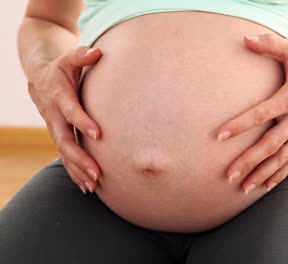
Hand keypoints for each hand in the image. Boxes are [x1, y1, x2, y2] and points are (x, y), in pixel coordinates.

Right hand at [28, 47, 102, 193]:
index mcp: (59, 97)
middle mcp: (55, 117)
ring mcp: (55, 129)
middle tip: (98, 173)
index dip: (83, 122)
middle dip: (81, 159)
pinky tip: (87, 187)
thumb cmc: (61, 68)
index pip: (71, 111)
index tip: (98, 134)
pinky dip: (74, 172)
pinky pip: (65, 157)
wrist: (39, 78)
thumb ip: (83, 56)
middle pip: (65, 141)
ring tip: (94, 186)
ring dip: (78, 171)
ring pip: (64, 154)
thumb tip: (99, 52)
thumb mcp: (69, 58)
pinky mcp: (59, 136)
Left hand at [217, 33, 287, 193]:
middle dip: (249, 161)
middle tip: (229, 174)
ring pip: (282, 158)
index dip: (241, 125)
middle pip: (271, 145)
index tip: (220, 136)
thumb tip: (245, 39)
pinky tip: (266, 185)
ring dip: (262, 174)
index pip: (262, 114)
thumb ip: (270, 44)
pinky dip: (280, 174)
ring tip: (244, 188)